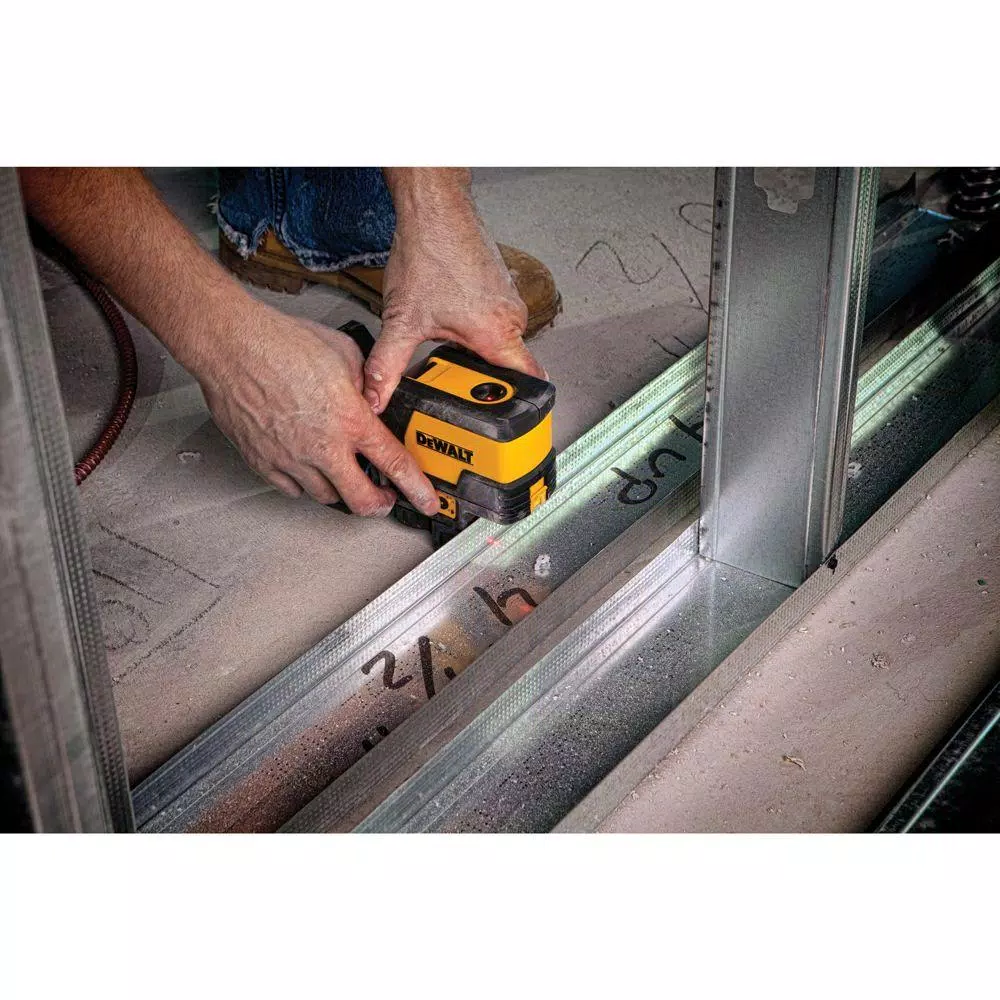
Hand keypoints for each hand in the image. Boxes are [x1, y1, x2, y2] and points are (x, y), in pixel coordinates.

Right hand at [196, 304, 440, 516]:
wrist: (232, 346)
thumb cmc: (281, 343)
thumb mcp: (345, 354)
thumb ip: (366, 384)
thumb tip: (372, 398)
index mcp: (350, 419)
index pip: (394, 464)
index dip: (416, 489)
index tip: (427, 502)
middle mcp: (323, 446)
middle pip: (361, 500)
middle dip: (379, 504)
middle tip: (385, 499)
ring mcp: (291, 459)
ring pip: (326, 497)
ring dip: (341, 491)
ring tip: (344, 476)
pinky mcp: (263, 462)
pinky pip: (291, 489)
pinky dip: (305, 484)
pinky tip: (309, 469)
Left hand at [362, 177, 545, 413]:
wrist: (434, 209)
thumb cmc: (430, 253)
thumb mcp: (402, 320)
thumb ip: (387, 366)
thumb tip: (376, 397)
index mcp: (497, 334)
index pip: (529, 383)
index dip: (520, 406)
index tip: (508, 421)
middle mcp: (511, 318)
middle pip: (508, 367)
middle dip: (483, 379)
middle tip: (456, 380)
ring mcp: (508, 301)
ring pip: (499, 343)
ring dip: (476, 351)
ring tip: (448, 344)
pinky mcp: (499, 288)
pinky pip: (494, 321)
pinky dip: (474, 329)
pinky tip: (450, 319)